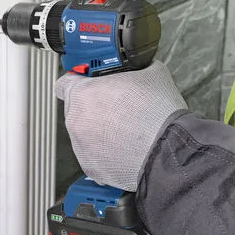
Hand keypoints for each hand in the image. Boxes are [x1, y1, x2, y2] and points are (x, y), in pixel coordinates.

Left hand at [55, 60, 187, 190]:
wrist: (169, 151)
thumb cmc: (159, 114)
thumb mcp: (152, 72)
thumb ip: (135, 68)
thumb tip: (138, 67)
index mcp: (83, 94)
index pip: (64, 83)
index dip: (77, 81)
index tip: (87, 84)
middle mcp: (76, 121)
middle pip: (77, 110)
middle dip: (94, 107)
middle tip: (116, 108)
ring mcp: (81, 147)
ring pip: (85, 134)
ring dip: (99, 131)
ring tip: (125, 130)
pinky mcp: (92, 168)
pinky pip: (94, 155)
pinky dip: (106, 152)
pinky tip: (125, 147)